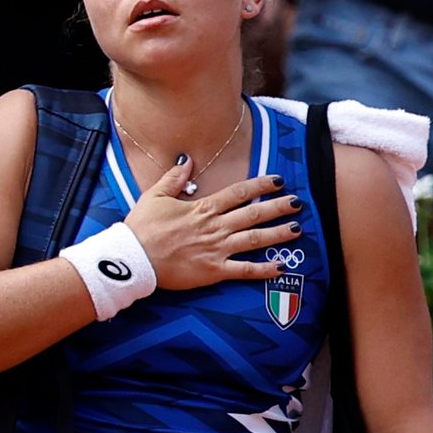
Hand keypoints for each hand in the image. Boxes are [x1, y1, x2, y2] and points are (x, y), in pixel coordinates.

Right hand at [124, 158, 301, 289]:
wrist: (133, 259)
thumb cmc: (142, 228)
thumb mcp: (155, 195)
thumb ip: (175, 178)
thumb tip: (187, 160)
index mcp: (203, 208)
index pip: (239, 192)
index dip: (260, 185)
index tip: (278, 180)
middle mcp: (215, 227)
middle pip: (253, 214)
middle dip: (278, 207)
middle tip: (298, 203)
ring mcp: (217, 250)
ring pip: (254, 240)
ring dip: (277, 234)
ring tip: (297, 229)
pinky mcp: (214, 272)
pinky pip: (244, 271)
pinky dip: (264, 269)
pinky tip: (282, 266)